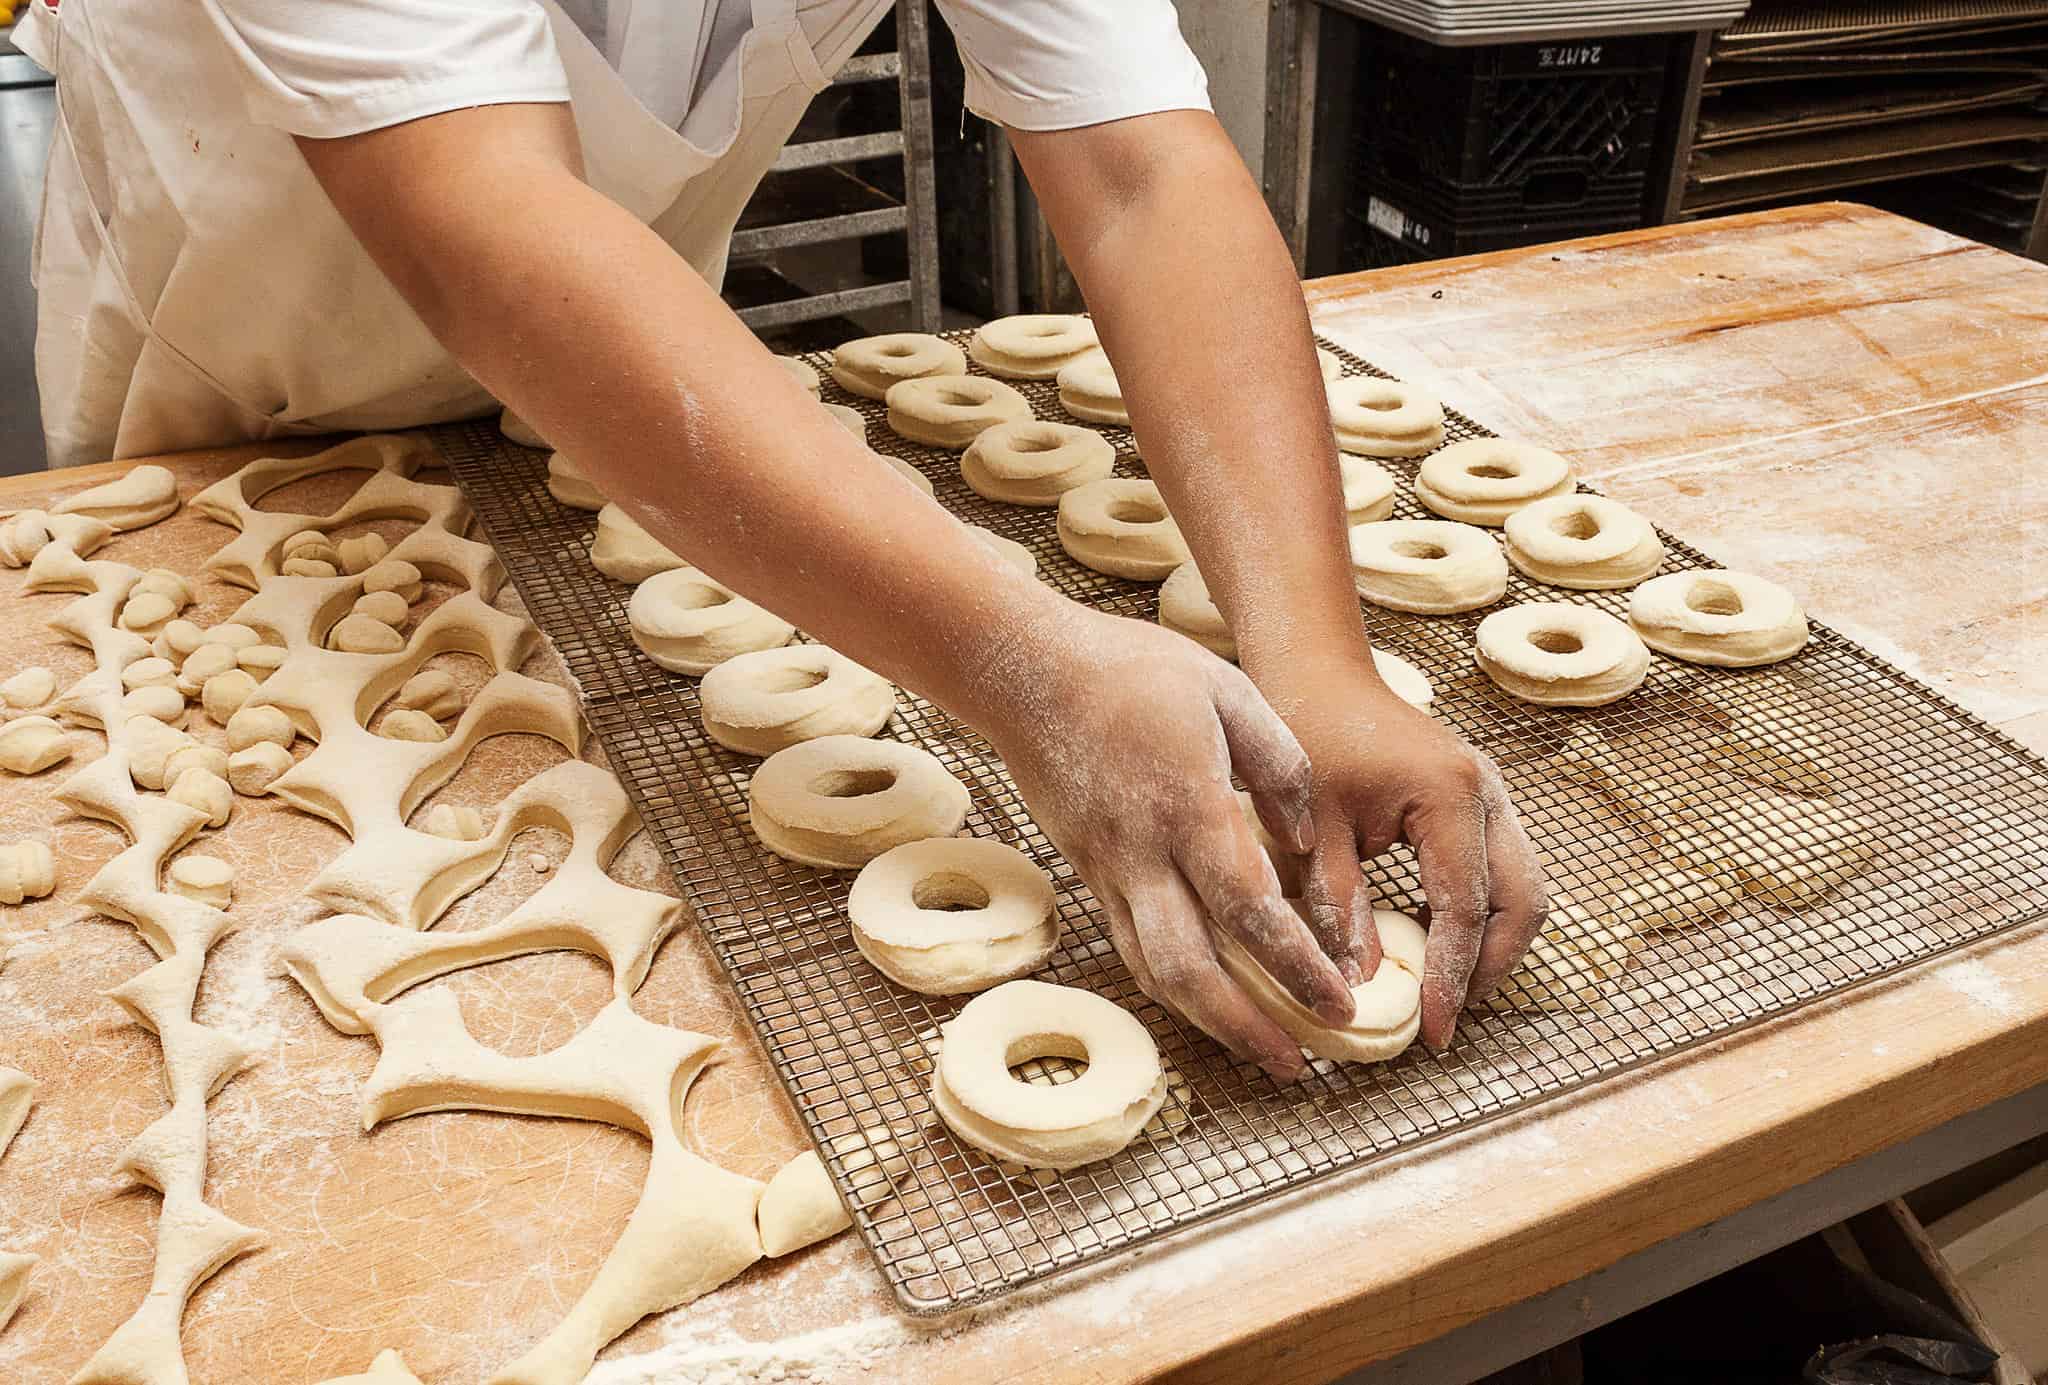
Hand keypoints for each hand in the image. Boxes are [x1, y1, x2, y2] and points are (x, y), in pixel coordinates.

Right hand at [973, 609, 1354, 1078]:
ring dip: (1208, 1022)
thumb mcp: (1230, 692)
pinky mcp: (1088, 871)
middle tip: (1297, 1062)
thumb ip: (1282, 767)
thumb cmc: (1133, 670)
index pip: (1248, 912)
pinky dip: (1174, 984)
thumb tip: (1304, 843)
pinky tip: (1210, 998)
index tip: (1340, 1003)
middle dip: (1245, 1027)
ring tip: (1261, 1050)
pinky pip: (1132, 945)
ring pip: (1152, 971)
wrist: (1027, 671)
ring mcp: (1108, 869)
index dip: (1296, 967)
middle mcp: (1143, 855)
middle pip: (1188, 969)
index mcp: (1189, 809)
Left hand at [1259, 656, 1548, 1051]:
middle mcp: (1488, 795)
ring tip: (1445, 990)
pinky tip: (1439, 943)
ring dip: (1492, 944)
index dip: (1450, 977)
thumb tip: (1358, 986)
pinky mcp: (1481, 802)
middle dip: (1491, 967)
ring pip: (1523, 889)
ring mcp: (1493, 796)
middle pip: (1523, 903)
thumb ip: (1337, 907)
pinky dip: (1482, 914)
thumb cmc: (1308, 736)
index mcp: (1449, 797)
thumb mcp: (1312, 830)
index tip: (1431, 1030)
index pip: (1464, 908)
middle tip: (1446, 1016)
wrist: (1318, 675)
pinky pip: (1502, 871)